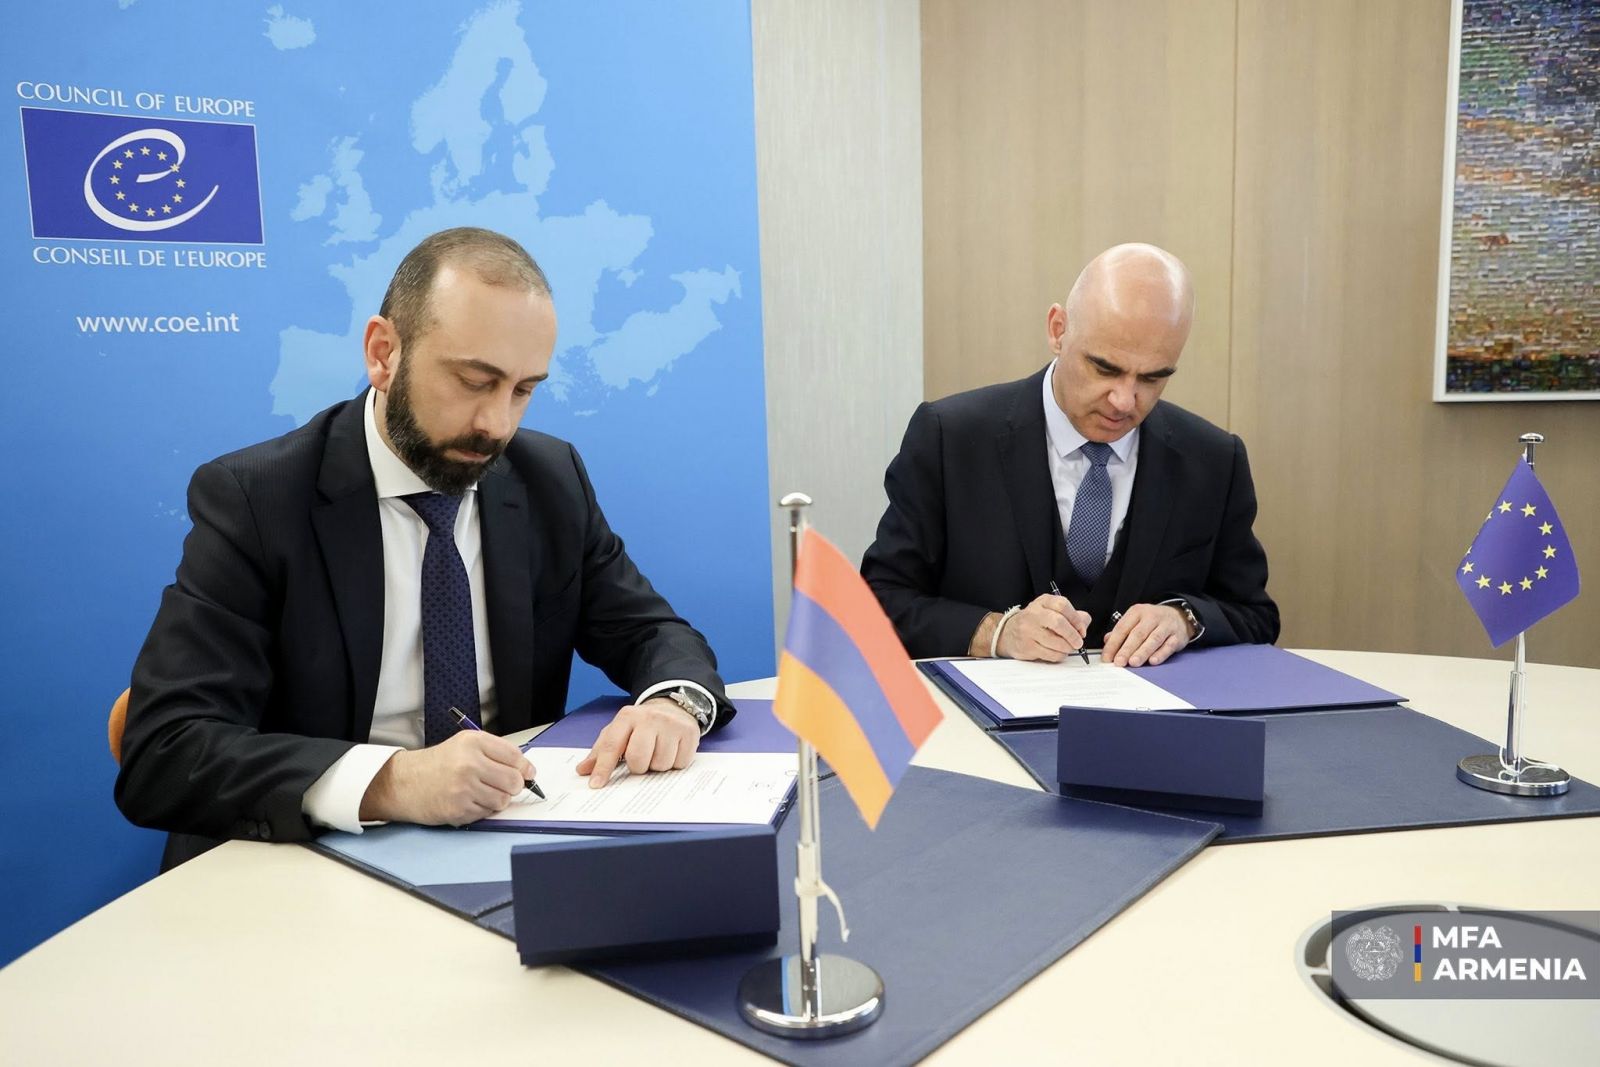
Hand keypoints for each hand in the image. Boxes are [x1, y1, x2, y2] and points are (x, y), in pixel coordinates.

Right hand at [359, 732, 535, 826]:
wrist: (404, 782)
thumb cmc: (438, 764)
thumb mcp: (465, 745)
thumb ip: (496, 753)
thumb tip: (526, 770)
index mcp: (474, 743)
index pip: (516, 757)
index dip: (525, 768)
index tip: (526, 773)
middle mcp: (469, 763)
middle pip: (514, 781)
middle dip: (514, 786)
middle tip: (504, 785)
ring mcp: (463, 788)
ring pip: (503, 800)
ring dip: (498, 799)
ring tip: (483, 793)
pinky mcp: (458, 809)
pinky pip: (487, 813)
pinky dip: (483, 810)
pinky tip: (469, 801)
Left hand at [575, 698, 700, 788]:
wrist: (672, 707)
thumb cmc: (641, 725)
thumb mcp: (619, 731)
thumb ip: (601, 751)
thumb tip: (583, 770)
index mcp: (627, 717)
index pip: (612, 746)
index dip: (603, 768)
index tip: (596, 784)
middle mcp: (650, 718)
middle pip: (638, 759)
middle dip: (638, 766)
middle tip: (641, 759)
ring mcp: (671, 724)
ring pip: (660, 765)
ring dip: (657, 765)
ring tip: (658, 751)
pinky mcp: (690, 732)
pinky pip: (679, 764)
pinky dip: (674, 763)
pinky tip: (672, 750)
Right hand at [998, 594, 1090, 661]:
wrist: (1007, 632)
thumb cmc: (1034, 622)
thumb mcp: (1051, 611)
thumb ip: (1071, 615)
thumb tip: (1085, 621)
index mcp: (1043, 602)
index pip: (1062, 605)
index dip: (1076, 619)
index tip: (1082, 629)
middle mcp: (1034, 614)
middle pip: (1059, 623)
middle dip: (1073, 635)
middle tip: (1078, 642)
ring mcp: (1028, 630)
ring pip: (1055, 642)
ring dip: (1067, 648)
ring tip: (1068, 648)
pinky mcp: (1027, 646)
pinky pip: (1049, 654)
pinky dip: (1059, 655)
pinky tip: (1058, 652)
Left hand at [1101, 603, 1190, 666]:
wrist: (1179, 616)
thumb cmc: (1153, 621)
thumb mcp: (1136, 620)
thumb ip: (1121, 631)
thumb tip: (1107, 641)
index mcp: (1137, 612)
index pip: (1122, 628)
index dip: (1113, 644)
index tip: (1107, 657)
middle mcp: (1152, 617)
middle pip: (1138, 634)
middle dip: (1127, 649)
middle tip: (1119, 662)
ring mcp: (1166, 626)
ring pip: (1153, 639)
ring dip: (1142, 652)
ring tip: (1133, 662)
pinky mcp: (1177, 636)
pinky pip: (1169, 645)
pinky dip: (1161, 654)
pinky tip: (1153, 661)